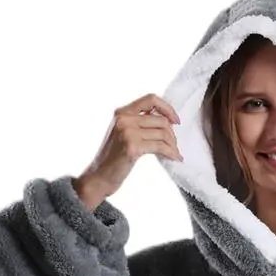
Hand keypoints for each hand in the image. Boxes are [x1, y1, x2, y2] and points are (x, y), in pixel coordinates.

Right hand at [73, 93, 181, 208]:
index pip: (151, 99)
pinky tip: (175, 158)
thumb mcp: (123, 134)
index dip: (167, 108)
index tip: (175, 120)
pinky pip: (160, 146)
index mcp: (122, 112)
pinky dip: (171, 153)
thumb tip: (165, 122)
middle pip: (160, 119)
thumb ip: (138, 124)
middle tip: (174, 146)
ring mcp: (128, 132)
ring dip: (173, 145)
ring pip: (162, 132)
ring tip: (174, 153)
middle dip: (172, 134)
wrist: (99, 176)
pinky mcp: (133, 147)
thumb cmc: (113, 159)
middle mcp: (124, 118)